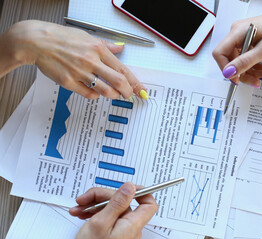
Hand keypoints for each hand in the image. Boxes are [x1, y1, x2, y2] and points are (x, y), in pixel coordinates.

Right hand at [4, 20, 146, 98]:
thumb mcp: (86, 36)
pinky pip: (88, 93)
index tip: (140, 89)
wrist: (37, 42)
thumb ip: (106, 45)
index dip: (134, 82)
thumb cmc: (60, 38)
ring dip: (113, 95)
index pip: (123, 69)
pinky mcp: (68, 82)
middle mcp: (91, 61)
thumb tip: (120, 48)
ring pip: (105, 90)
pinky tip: (96, 93)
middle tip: (129, 95)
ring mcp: (80, 72)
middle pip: (118, 82)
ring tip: (115, 95)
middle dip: (127, 92)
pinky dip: (95, 95)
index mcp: (98, 49)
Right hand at [69, 183, 157, 238]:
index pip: (148, 203)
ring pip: (112, 209)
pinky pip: (108, 218)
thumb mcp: (100, 223)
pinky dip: (95, 214)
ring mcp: (122, 232)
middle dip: (102, 197)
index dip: (140, 191)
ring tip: (79, 209)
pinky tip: (82, 215)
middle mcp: (130, 228)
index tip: (124, 186)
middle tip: (85, 199)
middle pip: (123, 203)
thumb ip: (116, 203)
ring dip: (94, 205)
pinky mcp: (113, 235)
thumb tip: (130, 187)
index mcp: (132, 224)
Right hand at [212, 7, 261, 86]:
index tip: (236, 79)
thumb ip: (245, 62)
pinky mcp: (249, 41)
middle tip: (254, 81)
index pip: (220, 53)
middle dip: (242, 72)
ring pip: (239, 60)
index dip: (226, 68)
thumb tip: (229, 72)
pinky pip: (246, 57)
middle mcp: (237, 34)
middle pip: (230, 59)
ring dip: (250, 71)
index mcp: (237, 32)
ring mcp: (243, 37)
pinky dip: (254, 65)